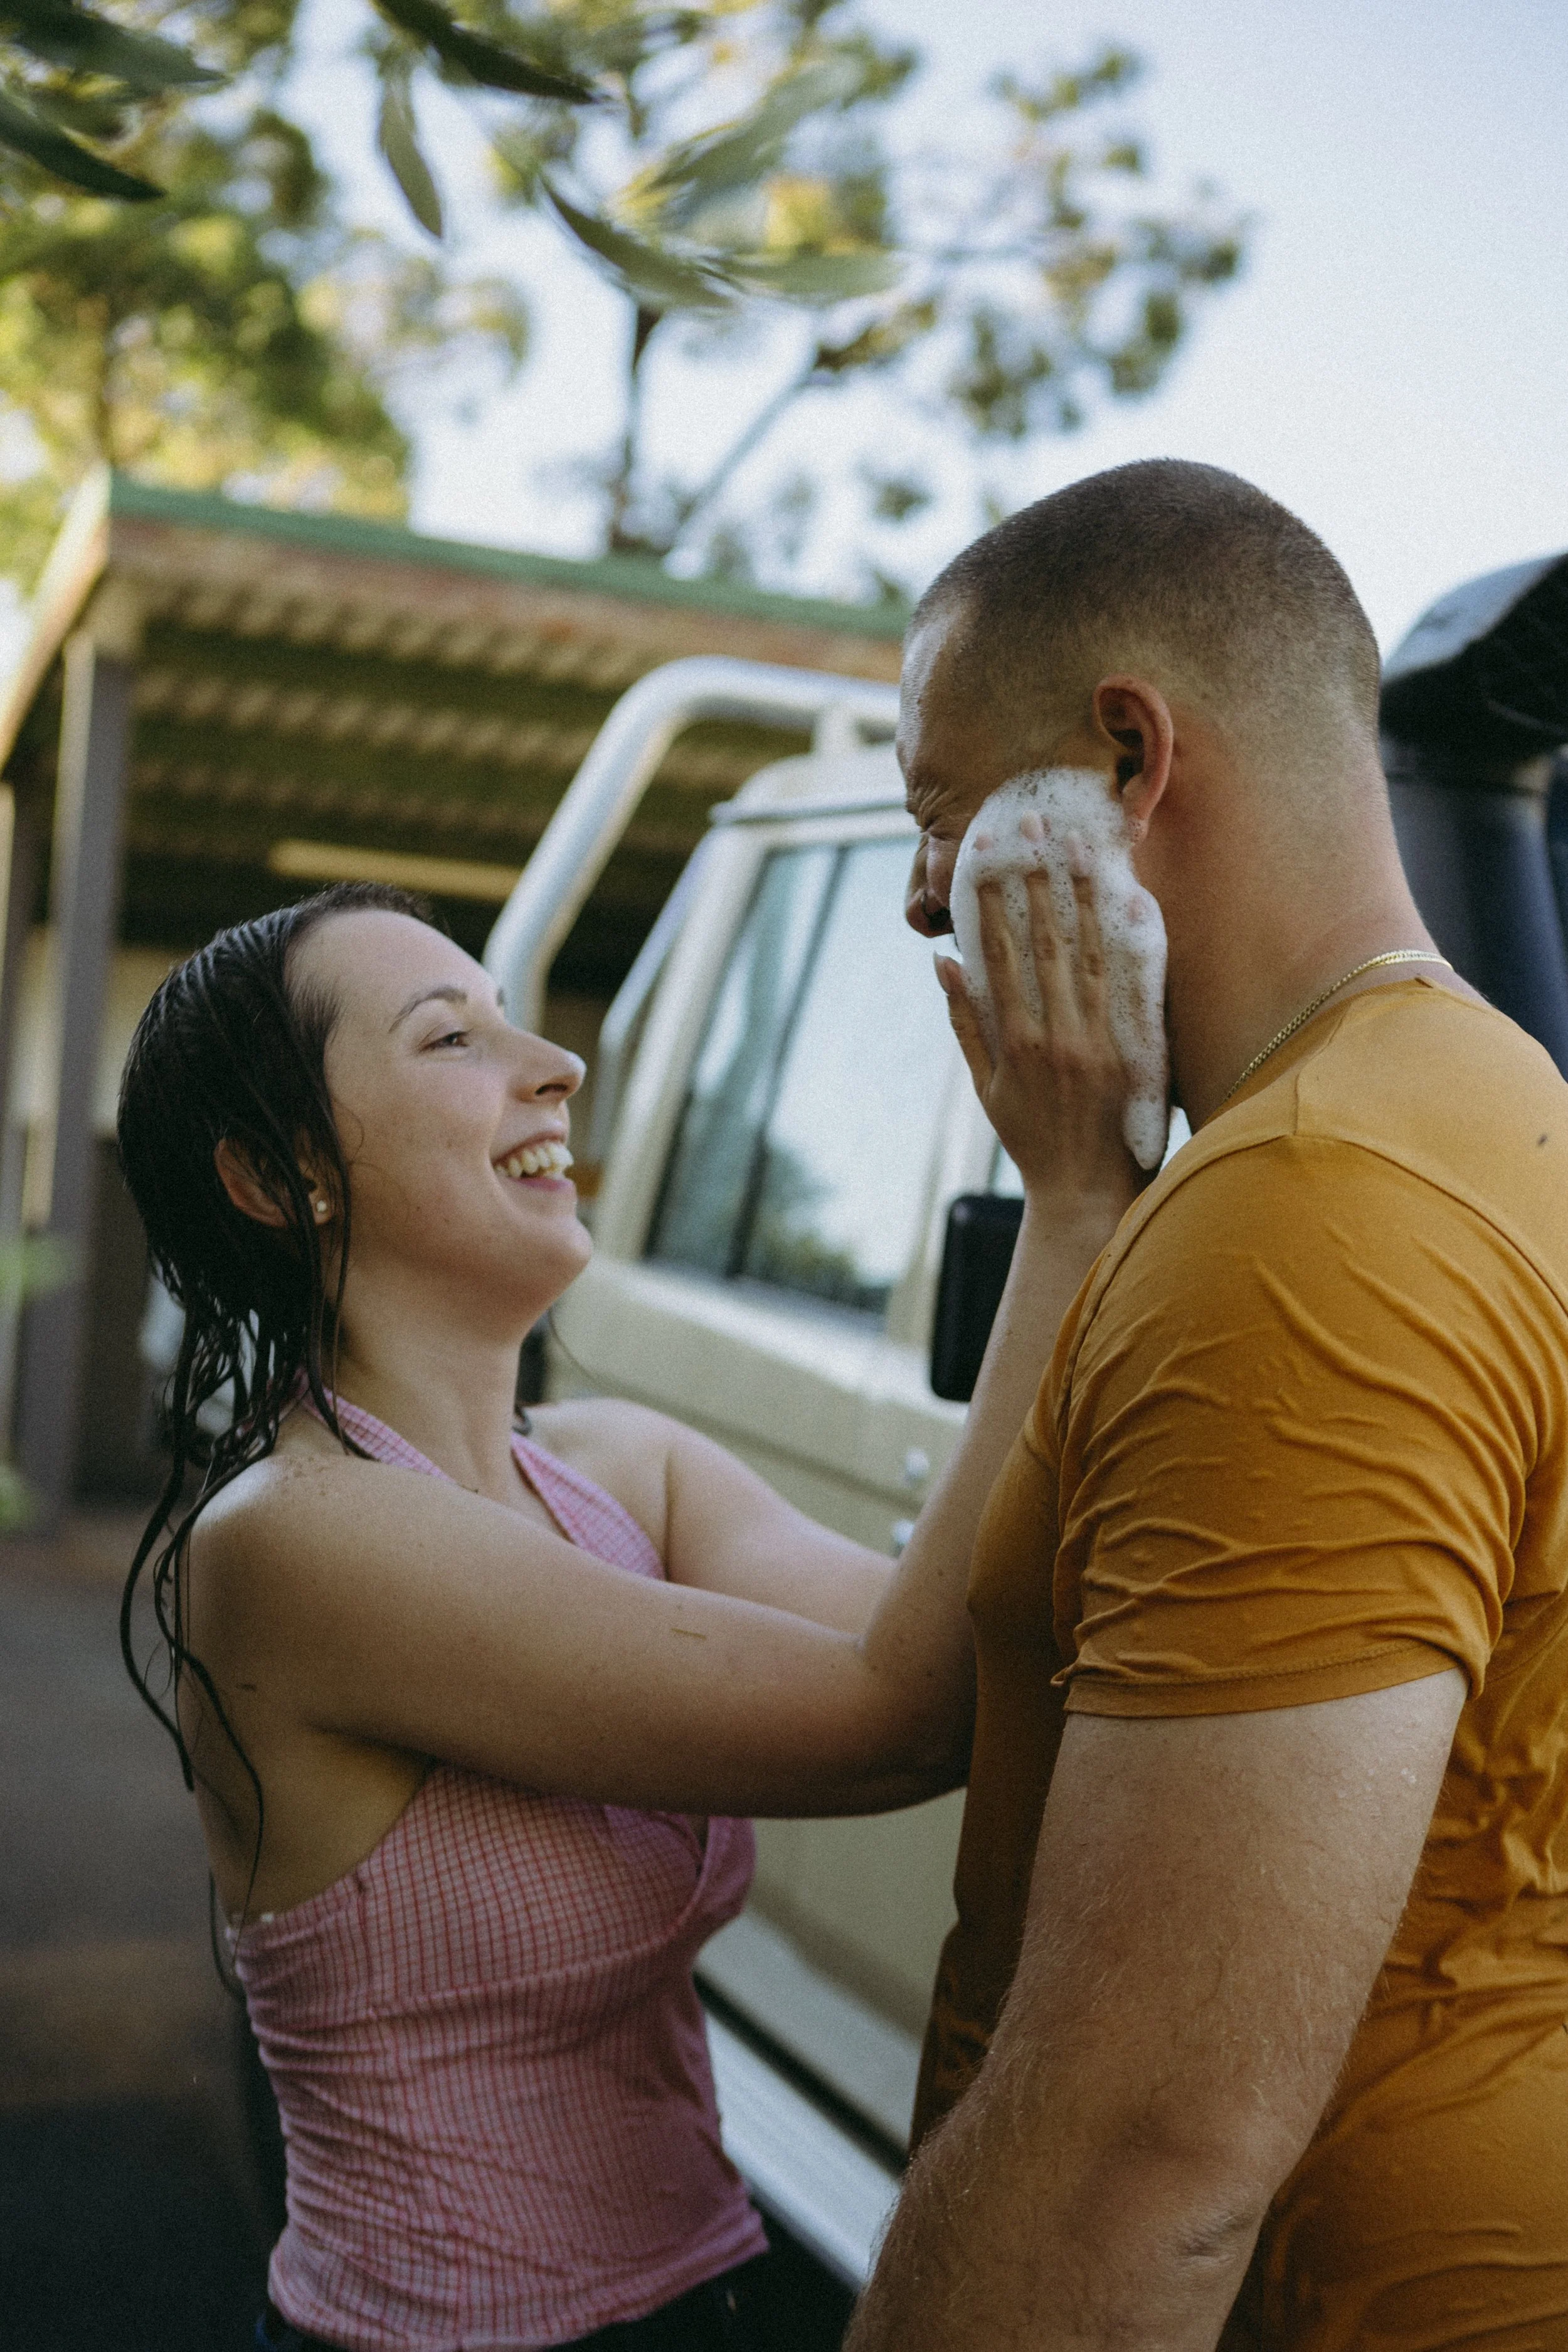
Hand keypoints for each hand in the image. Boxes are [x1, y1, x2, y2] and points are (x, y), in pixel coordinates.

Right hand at [937, 847, 1145, 1212]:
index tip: (987, 855)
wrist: (1087, 1189)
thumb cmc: (1028, 1139)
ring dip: (1083, 893)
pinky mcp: (1133, 1046)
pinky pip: (1127, 981)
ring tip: (1076, 844)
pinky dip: (1123, 937)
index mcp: (1015, 1043)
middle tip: (1032, 823)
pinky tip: (1123, 896)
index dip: (992, 901)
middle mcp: (1058, 1035)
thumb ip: (965, 1023)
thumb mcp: (983, 1086)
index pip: (1002, 955)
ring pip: (1091, 951)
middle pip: (1047, 940)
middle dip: (1037, 877)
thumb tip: (944, 964)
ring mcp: (1100, 1039)